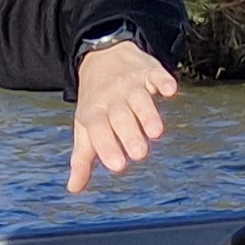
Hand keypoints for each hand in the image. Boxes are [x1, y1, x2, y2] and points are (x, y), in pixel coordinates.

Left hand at [68, 37, 179, 193]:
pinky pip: (156, 75)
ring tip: (156, 133)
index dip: (107, 146)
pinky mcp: (148, 71)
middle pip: (120, 117)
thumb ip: (82, 158)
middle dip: (129, 134)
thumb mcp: (84, 127)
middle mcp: (111, 98)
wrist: (102, 55)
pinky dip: (163, 81)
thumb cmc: (96, 101)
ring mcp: (130, 84)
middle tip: (139, 154)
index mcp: (94, 113)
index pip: (98, 130)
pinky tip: (170, 90)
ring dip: (147, 115)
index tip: (118, 166)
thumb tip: (73, 189)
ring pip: (139, 100)